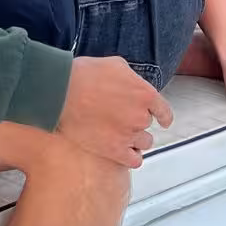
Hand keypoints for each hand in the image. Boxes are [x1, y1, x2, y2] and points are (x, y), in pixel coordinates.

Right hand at [57, 56, 173, 168]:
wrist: (62, 93)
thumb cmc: (84, 74)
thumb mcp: (115, 64)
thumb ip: (131, 78)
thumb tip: (133, 84)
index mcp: (145, 94)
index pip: (164, 111)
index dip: (163, 116)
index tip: (162, 120)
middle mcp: (140, 116)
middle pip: (148, 125)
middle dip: (137, 121)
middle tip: (121, 118)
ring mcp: (128, 135)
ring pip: (144, 143)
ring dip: (135, 140)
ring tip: (121, 135)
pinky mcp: (114, 151)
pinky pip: (134, 161)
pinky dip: (131, 157)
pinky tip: (123, 152)